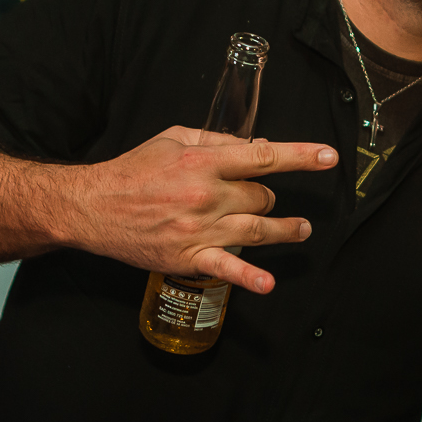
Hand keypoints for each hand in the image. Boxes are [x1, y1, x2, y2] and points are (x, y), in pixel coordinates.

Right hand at [63, 127, 336, 291]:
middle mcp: (207, 194)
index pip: (264, 157)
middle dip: (267, 197)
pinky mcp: (189, 256)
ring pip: (258, 229)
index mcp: (204, 161)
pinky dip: (249, 277)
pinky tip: (268, 283)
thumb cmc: (132, 170)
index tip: (328, 157)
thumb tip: (254, 145)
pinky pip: (226, 268)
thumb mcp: (172, 138)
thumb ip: (215, 139)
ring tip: (302, 231)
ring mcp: (200, 228)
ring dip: (286, 230)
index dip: (301, 156)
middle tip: (262, 199)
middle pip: (262, 197)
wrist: (93, 206)